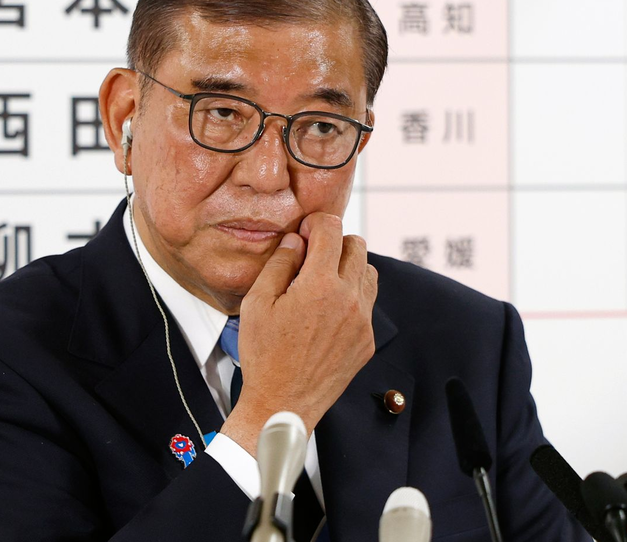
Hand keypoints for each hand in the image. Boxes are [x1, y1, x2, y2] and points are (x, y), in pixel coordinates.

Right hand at [218, 212, 378, 456]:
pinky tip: (327, 311)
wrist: (283, 404)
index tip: (304, 230)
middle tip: (311, 256)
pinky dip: (352, 297)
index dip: (315, 223)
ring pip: (368, 272)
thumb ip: (279, 263)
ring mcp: (363, 322)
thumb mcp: (257, 303)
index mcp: (320, 285)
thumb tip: (296, 240)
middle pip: (357, 246)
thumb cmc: (264, 356)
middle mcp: (349, 300)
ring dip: (348, 267)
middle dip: (334, 242)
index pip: (331, 230)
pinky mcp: (367, 341)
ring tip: (322, 282)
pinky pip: (368, 304)